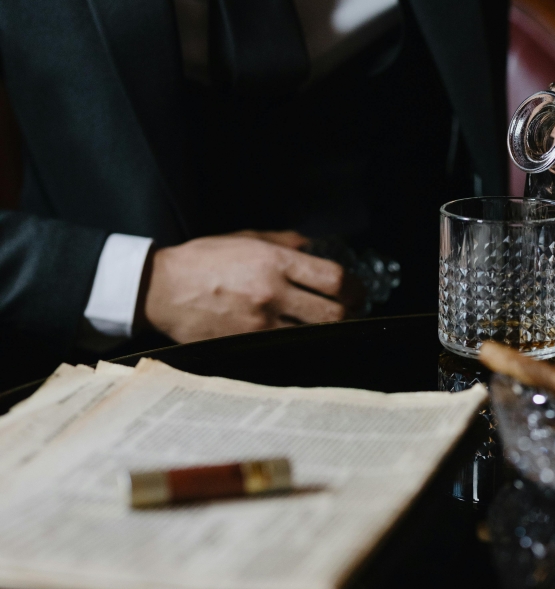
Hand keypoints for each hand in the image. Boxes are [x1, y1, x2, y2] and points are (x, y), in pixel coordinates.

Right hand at [141, 231, 364, 343]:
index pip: (333, 278)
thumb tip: (315, 246)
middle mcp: (271, 292)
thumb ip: (284, 242)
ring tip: (328, 328)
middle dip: (349, 314)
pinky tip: (302, 341)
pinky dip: (299, 347)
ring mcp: (259, 324)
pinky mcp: (245, 345)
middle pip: (332, 313)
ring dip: (327, 333)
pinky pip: (285, 350)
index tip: (358, 291)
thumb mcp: (246, 238)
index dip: (355, 288)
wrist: (161, 288)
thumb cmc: (203, 260)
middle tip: (351, 312)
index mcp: (273, 261)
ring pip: (313, 336)